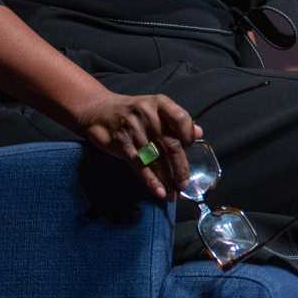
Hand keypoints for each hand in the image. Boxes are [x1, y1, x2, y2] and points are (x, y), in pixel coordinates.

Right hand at [72, 92, 202, 199]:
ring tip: (175, 193)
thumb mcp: (155, 108)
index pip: (180, 118)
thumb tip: (198, 133)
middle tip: (185, 183)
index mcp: (160, 104)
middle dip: (180, 167)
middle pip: (170, 144)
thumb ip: (176, 121)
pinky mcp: (122, 145)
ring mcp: (134, 131)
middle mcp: (148, 116)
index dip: (188, 134)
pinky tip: (159, 191)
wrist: (98, 111)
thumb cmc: (133, 112)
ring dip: (167, 179)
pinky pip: (140, 166)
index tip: (191, 147)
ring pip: (156, 159)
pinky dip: (151, 181)